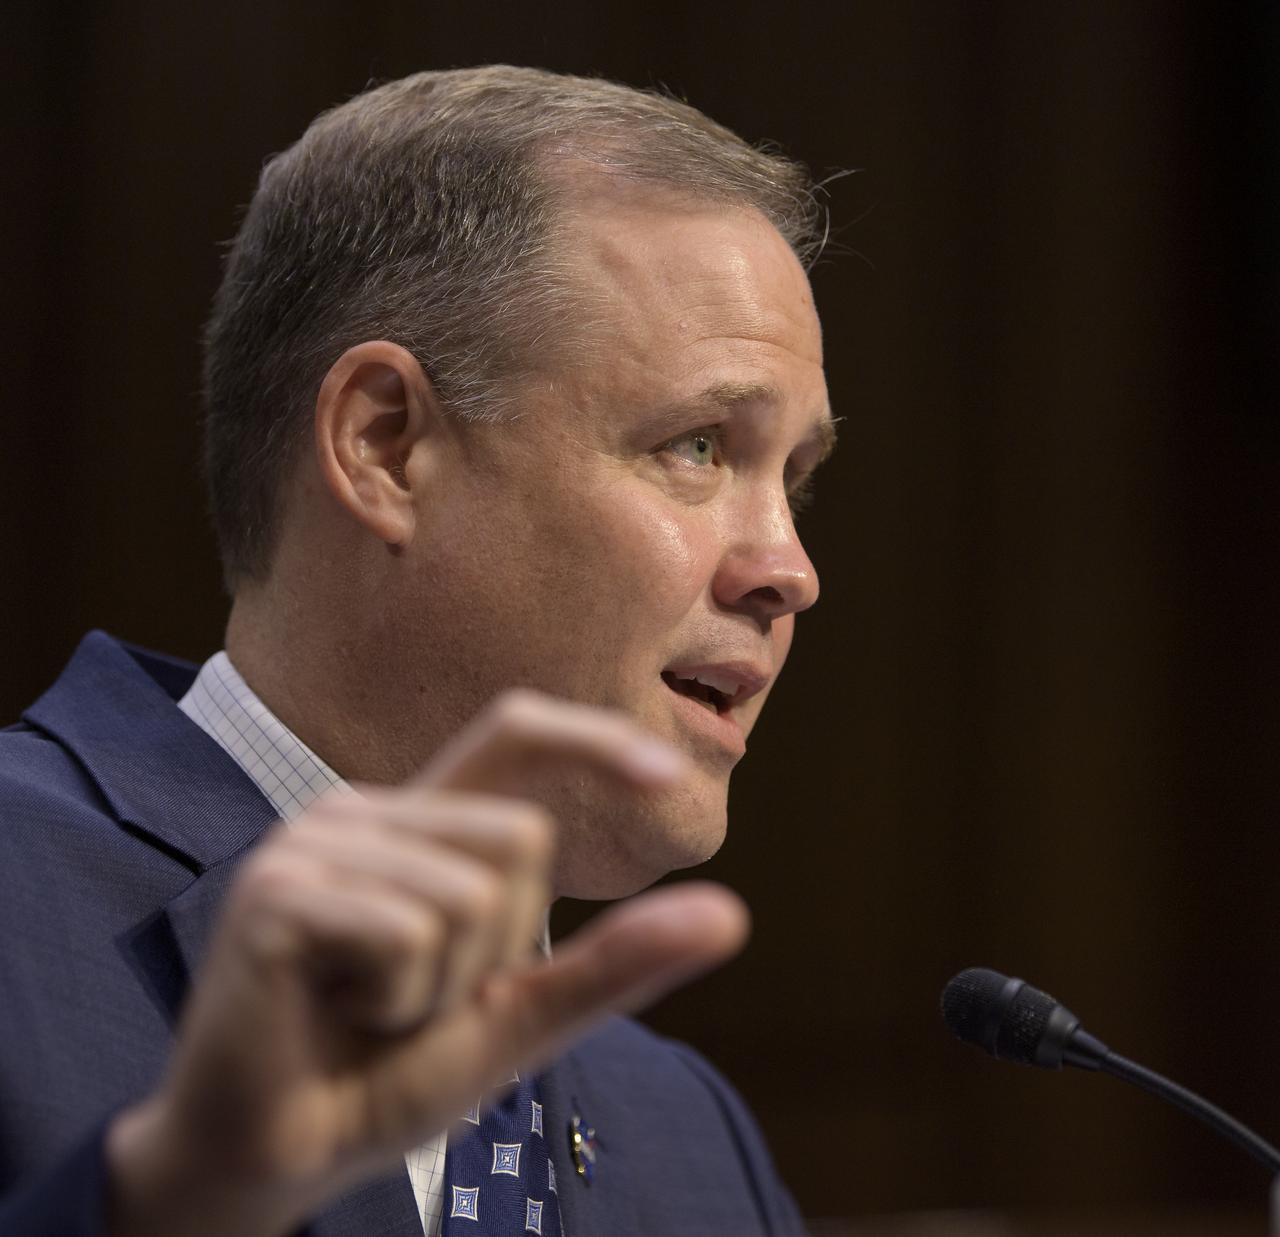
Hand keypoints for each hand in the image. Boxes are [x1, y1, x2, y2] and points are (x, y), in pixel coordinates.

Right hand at [106, 690, 748, 1236]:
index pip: (514, 733)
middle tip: (418, 998)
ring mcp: (316, 844)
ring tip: (374, 1010)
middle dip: (499, 946)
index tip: (666, 775)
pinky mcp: (279, 893)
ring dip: (444, 989)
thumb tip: (731, 915)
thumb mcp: (518, 1015)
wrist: (273, 1157)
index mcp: (420, 826)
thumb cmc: (385, 1074)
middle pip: (522, 837)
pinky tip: (336, 1016)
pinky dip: (398, 1003)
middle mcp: (366, 812)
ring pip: (472, 893)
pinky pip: (410, 932)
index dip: (592, 738)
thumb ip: (614, 962)